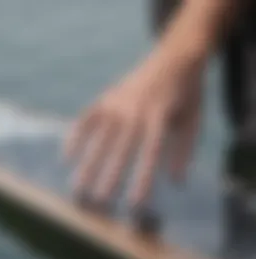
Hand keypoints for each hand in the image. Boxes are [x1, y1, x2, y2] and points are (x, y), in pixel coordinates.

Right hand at [64, 51, 203, 206]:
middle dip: (109, 176)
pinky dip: (75, 138)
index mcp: (160, 116)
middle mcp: (135, 110)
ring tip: (78, 187)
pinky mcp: (105, 99)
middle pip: (120, 149)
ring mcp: (117, 103)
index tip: (134, 203)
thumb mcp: (193, 121)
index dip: (142, 179)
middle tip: (99, 201)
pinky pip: (86, 120)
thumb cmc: (186, 95)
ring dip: (88, 164)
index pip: (149, 154)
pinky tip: (66, 157)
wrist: (175, 56)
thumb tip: (175, 183)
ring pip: (99, 138)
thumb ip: (184, 152)